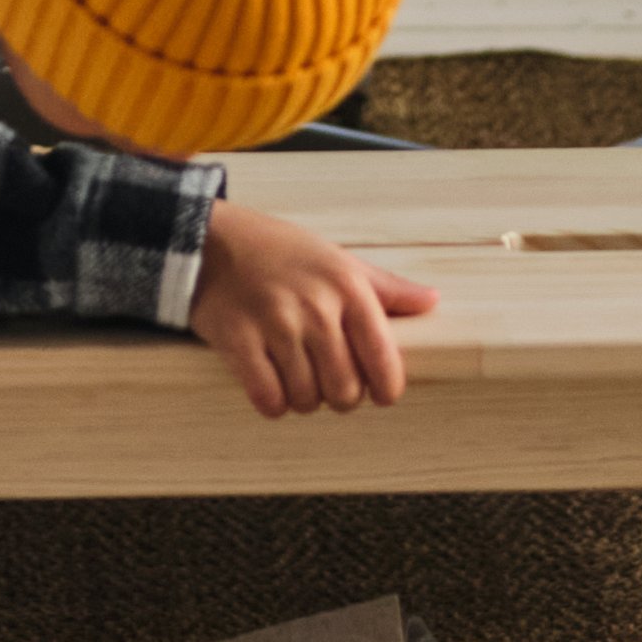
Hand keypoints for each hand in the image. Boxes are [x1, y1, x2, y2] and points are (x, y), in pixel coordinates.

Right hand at [187, 199, 438, 418]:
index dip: (385, 390)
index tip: (377, 393)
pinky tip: (270, 385)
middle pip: (345, 390)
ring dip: (303, 400)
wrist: (210, 238)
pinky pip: (267, 397)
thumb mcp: (337, 259)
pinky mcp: (238, 339)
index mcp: (348, 287)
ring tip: (296, 380)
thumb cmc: (279, 250)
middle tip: (328, 385)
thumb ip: (385, 287)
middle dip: (340, 398)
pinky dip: (272, 403)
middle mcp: (316, 307)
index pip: (385, 363)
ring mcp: (275, 324)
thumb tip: (431, 301)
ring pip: (306, 398)